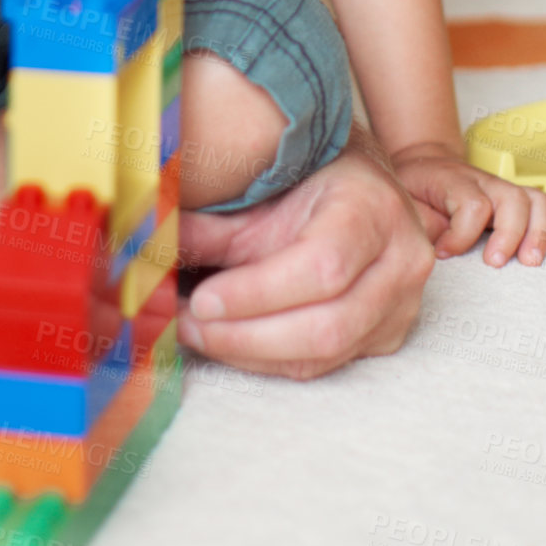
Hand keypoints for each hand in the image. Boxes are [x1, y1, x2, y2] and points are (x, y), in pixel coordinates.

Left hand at [177, 133, 433, 379]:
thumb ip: (208, 225)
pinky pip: (327, 364)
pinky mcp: (389, 336)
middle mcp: (401, 261)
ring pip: (327, 353)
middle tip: (190, 325)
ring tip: (200, 334)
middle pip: (327, 324)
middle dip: (248, 335)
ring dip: (253, 352)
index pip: (321, 267)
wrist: (358, 184)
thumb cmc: (306, 181)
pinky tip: (232, 342)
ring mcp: (402, 305)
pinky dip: (271, 359)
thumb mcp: (260, 192)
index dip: (258, 293)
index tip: (203, 300)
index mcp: (373, 209)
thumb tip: (144, 249)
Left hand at [391, 140, 545, 266]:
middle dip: (508, 236)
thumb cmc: (414, 189)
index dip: (461, 236)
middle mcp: (484, 181)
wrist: (421, 164)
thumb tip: (432, 249)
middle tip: (495, 263)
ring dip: (539, 232)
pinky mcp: (519, 197)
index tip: (444, 254)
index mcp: (454, 180)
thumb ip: (420, 225)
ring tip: (530, 261)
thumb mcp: (405, 202)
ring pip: (535, 201)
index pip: (472, 206)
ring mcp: (504, 187)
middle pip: (511, 201)